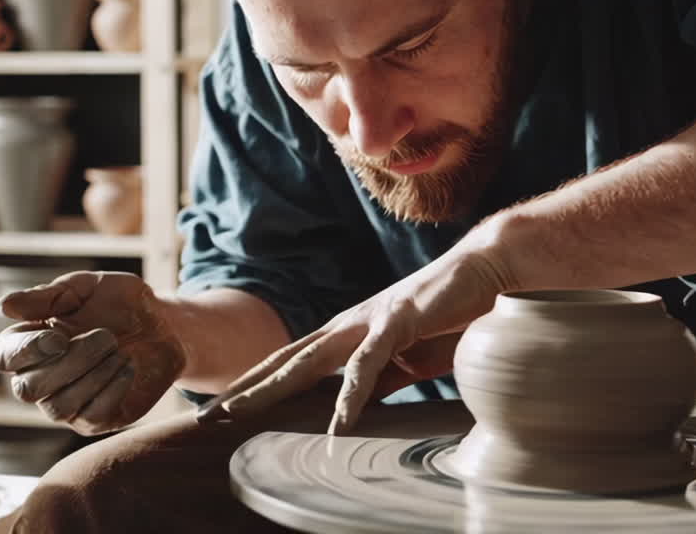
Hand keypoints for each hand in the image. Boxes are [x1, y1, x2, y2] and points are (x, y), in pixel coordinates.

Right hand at [0, 271, 186, 434]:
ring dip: (94, 376)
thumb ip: (49, 296)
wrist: (165, 325)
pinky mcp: (96, 419)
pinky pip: (91, 417)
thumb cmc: (122, 303)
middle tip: (108, 337)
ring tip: (120, 351)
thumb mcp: (88, 287)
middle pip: (27, 388)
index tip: (59, 337)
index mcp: (30, 342)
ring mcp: (67, 403)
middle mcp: (40, 378)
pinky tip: (128, 367)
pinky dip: (112, 389)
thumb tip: (4, 305)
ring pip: (58, 407)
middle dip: (70, 362)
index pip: (0, 357)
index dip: (24, 351)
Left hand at [199, 239, 515, 434]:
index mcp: (350, 330)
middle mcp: (350, 322)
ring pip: (310, 359)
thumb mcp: (407, 358)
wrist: (487, 271)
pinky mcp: (398, 322)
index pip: (293, 360)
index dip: (257, 383)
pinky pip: (368, 365)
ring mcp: (371, 319)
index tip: (225, 407)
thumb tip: (356, 407)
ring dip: (273, 387)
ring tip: (242, 413)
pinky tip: (338, 424)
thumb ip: (380, 378)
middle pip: (286, 359)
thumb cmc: (449, 313)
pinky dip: (351, 396)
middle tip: (208, 415)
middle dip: (245, 388)